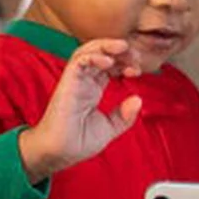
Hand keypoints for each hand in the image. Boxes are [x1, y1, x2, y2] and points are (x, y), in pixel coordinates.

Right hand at [20, 39, 142, 182]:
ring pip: (88, 51)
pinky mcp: (67, 82)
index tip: (137, 71)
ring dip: (107, 46)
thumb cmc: (78, 142)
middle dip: (120, 51)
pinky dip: (93, 56)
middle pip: (101, 54)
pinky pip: (78, 61)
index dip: (125, 63)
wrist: (60, 153)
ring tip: (123, 47)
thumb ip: (124, 116)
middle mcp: (84, 81)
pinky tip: (108, 61)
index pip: (110, 66)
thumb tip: (138, 100)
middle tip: (135, 56)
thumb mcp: (109, 128)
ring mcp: (75, 80)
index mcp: (93, 89)